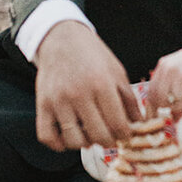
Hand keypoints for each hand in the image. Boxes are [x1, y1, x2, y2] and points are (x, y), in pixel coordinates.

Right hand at [34, 22, 140, 150]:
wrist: (61, 38)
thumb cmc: (92, 54)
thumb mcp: (116, 71)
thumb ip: (129, 99)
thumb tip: (139, 124)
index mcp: (101, 84)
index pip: (118, 124)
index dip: (125, 135)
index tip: (126, 135)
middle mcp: (79, 93)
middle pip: (98, 135)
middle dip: (108, 141)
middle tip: (110, 137)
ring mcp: (58, 100)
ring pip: (73, 141)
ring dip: (85, 143)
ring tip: (90, 134)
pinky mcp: (42, 104)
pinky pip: (47, 136)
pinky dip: (58, 144)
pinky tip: (68, 137)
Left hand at [145, 27, 181, 115]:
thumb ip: (176, 91)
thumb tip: (172, 118)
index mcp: (164, 65)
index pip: (151, 93)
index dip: (158, 106)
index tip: (166, 113)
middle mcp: (169, 69)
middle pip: (160, 101)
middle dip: (174, 107)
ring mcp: (181, 75)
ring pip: (178, 105)